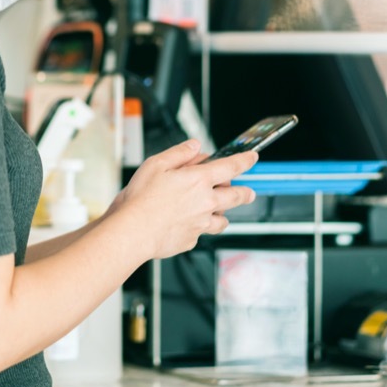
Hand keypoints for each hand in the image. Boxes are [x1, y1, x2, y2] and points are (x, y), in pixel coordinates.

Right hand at [112, 140, 256, 260]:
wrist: (133, 231)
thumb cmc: (141, 198)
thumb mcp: (156, 164)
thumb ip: (179, 153)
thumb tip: (194, 146)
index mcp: (198, 180)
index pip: (231, 167)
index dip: (245, 160)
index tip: (252, 158)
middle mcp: (205, 202)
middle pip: (236, 197)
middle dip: (245, 193)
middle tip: (249, 193)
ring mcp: (201, 223)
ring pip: (223, 220)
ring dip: (223, 214)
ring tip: (218, 212)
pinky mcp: (192, 239)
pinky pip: (202, 233)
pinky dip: (199, 228)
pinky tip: (188, 225)